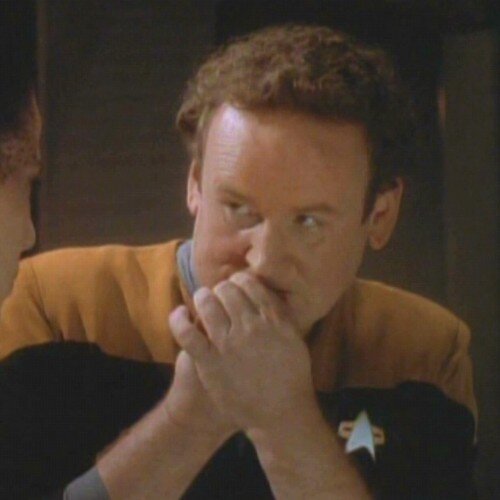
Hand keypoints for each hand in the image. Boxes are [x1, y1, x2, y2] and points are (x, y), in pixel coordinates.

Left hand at [171, 272, 317, 433]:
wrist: (279, 414)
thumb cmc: (291, 377)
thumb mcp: (294, 339)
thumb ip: (281, 314)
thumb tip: (265, 292)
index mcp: (273, 319)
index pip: (250, 284)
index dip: (239, 280)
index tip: (236, 285)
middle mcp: (250, 327)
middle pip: (227, 290)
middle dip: (221, 288)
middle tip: (218, 295)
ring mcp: (228, 344)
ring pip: (207, 304)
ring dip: (203, 297)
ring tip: (202, 300)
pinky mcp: (209, 362)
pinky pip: (187, 333)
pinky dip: (178, 319)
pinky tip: (179, 313)